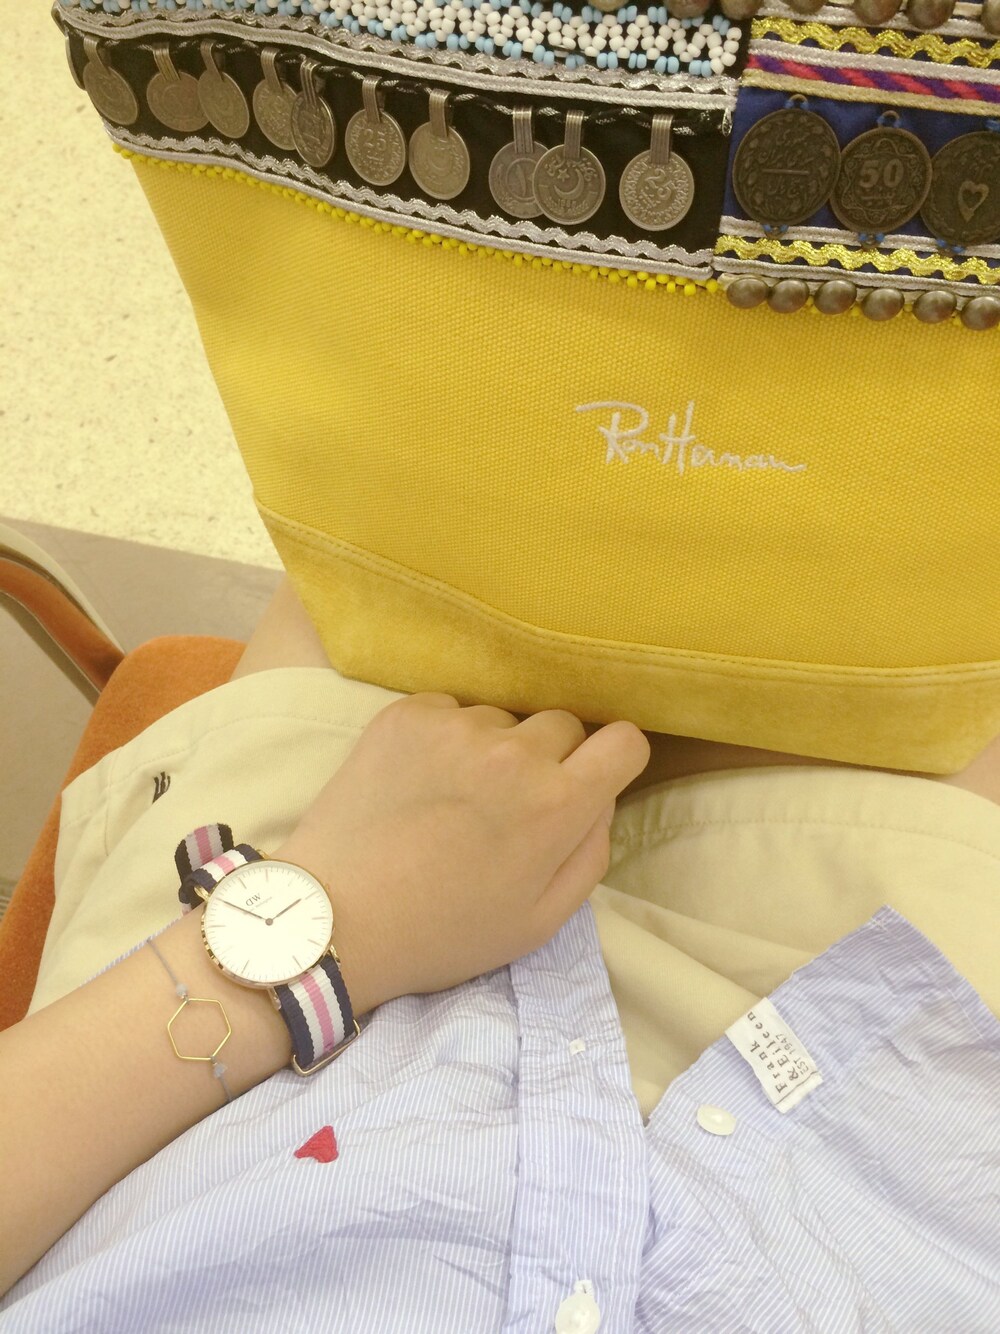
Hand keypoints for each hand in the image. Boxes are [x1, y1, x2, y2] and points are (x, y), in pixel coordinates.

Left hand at [274, 694, 650, 1011]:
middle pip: (564, 724)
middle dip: (550, 759)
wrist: (335, 919)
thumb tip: (601, 800)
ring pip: (503, 719)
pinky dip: (444, 737)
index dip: (612, 762)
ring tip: (453, 799)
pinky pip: (450, 710)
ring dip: (493, 748)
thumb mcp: (541, 921)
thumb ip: (591, 854)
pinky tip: (419, 783)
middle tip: (510, 806)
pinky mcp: (406, 715)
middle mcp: (514, 751)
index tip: (589, 781)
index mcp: (557, 803)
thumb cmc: (443, 933)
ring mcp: (456, 726)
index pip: (625, 741)